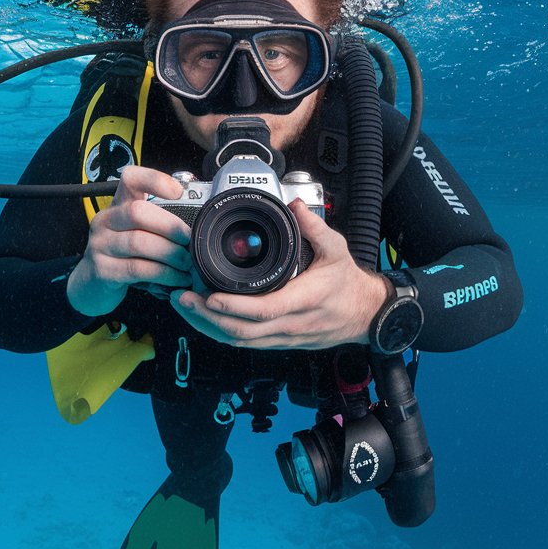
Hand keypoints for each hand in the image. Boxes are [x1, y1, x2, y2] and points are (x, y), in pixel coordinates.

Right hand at [67, 166, 193, 316]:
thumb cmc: (122, 256)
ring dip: (170, 254)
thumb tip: (197, 224)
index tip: (179, 192)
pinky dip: (164, 274)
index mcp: (118, 205)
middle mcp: (106, 220)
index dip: (155, 180)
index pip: (131, 179)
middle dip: (170, 226)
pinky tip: (176, 278)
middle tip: (188, 239)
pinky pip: (137, 269)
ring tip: (186, 263)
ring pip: (139, 242)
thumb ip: (158, 223)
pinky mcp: (102, 270)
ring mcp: (100, 245)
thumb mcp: (136, 233)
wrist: (92, 286)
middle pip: (137, 212)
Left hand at [168, 198, 389, 349]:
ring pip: (240, 340)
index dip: (234, 306)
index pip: (265, 309)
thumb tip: (293, 205)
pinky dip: (221, 334)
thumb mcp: (337, 249)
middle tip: (182, 297)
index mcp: (305, 300)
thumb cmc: (348, 283)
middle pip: (243, 330)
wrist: (365, 314)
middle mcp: (292, 323)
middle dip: (207, 317)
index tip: (209, 295)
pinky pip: (246, 343)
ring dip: (208, 327)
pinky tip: (204, 321)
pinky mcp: (279, 342)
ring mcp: (284, 337)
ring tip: (184, 307)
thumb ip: (314, 226)